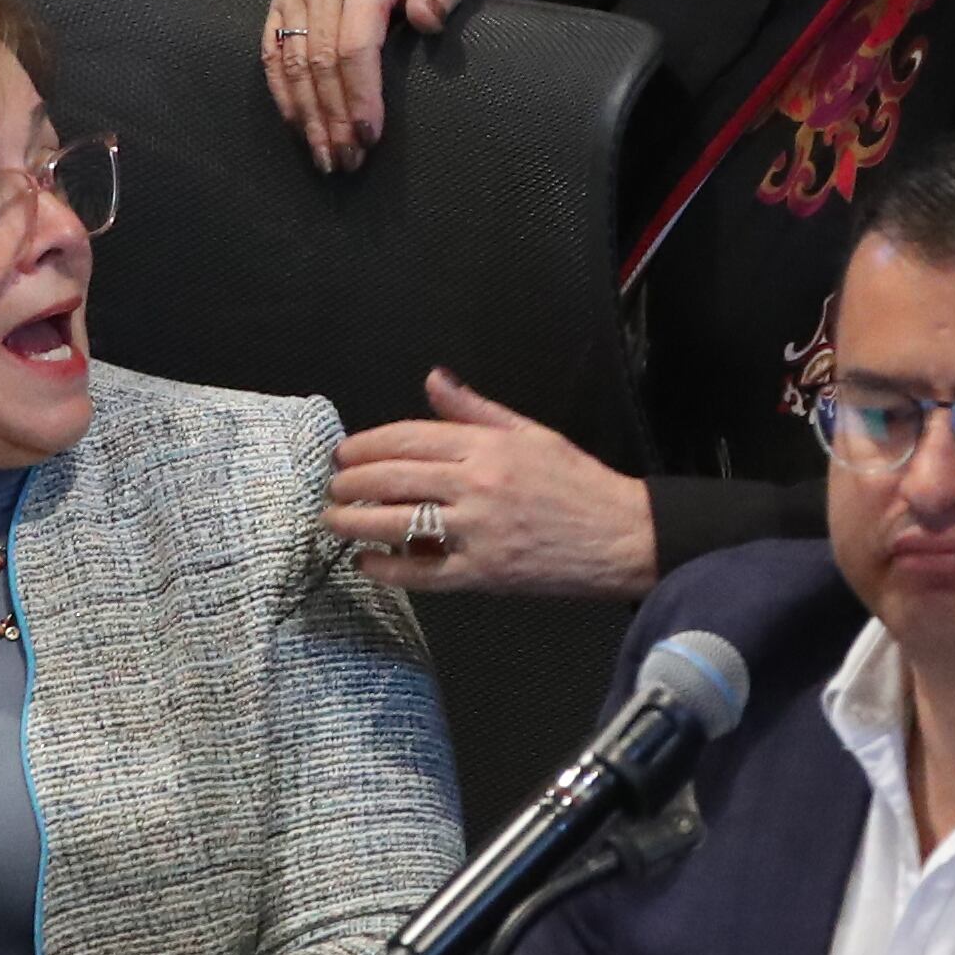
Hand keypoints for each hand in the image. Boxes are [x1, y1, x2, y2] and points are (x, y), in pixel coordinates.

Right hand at [263, 0, 494, 171]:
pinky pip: (272, 50)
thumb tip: (425, 21)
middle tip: (347, 161)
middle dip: (333, 117)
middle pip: (320, 61)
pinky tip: (298, 126)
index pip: (355, 45)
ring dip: (307, 115)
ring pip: (292, 61)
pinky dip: (283, 92)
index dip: (360, 95)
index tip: (371, 137)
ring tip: (325, 156)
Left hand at [325, 370, 658, 596]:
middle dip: (351, 483)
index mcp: (488, 446)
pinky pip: (423, 573)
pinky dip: (389, 568)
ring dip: (356, 522)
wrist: (622, 537)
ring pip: (399, 524)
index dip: (368, 445)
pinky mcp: (484, 574)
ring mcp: (479, 532)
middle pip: (394, 478)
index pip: (409, 438)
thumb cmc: (577, 483)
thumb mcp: (530, 433)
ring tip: (334, 521)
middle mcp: (478, 485)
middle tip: (332, 487)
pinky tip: (368, 562)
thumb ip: (476, 410)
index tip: (344, 454)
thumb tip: (435, 380)